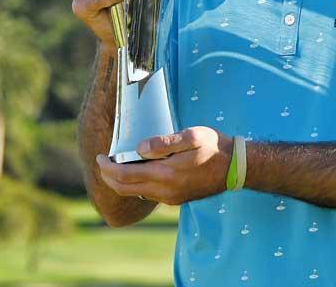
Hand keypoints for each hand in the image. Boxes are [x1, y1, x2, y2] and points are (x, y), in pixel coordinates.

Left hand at [95, 127, 232, 205]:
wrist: (235, 168)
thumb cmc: (214, 147)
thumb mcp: (192, 136)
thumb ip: (164, 142)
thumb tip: (139, 148)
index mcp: (165, 174)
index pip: (124, 175)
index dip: (107, 168)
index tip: (100, 157)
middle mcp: (164, 190)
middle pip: (125, 188)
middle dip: (108, 177)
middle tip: (102, 163)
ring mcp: (170, 197)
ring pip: (135, 193)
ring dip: (121, 182)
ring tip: (116, 166)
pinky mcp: (175, 199)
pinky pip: (147, 194)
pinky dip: (135, 185)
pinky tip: (137, 172)